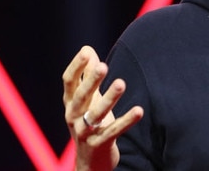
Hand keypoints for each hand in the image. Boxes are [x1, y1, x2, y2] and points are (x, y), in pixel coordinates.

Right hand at [62, 46, 143, 170]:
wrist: (89, 161)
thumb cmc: (88, 122)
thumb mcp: (87, 100)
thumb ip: (87, 76)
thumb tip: (87, 49)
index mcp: (70, 103)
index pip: (69, 82)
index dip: (76, 67)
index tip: (86, 52)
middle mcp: (74, 116)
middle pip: (81, 97)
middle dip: (91, 81)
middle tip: (104, 65)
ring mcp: (86, 132)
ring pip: (97, 114)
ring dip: (109, 99)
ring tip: (121, 83)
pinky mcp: (100, 144)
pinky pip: (114, 131)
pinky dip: (126, 121)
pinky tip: (139, 110)